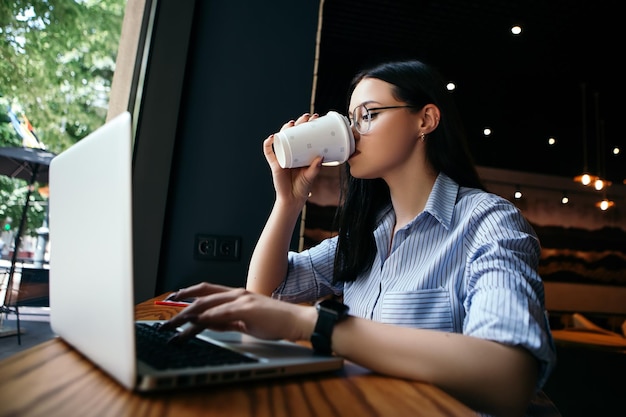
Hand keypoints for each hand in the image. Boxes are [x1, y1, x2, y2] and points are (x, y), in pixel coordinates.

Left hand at [159, 282, 315, 342]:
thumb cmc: (274, 321)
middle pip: (202, 296)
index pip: (206, 290)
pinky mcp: (246, 308)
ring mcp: (241, 299)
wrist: (294, 320)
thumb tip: (206, 323)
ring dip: (187, 315)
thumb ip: (226, 320)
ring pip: (207, 304)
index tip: (173, 299)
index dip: (188, 293)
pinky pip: (221, 312)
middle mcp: (236, 293)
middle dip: (181, 306)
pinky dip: (206, 316)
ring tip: (173, 325)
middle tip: (166, 317)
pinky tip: (195, 321)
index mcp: (236, 295)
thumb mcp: (245, 321)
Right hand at [264, 113, 323, 205]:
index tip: (316, 118)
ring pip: (281, 138)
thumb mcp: (311, 176)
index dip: (308, 125)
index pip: (304, 135)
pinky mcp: (275, 163)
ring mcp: (282, 156)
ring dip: (285, 129)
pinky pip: (269, 152)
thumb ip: (315, 168)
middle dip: (299, 123)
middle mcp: (291, 151)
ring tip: (291, 123)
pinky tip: (272, 137)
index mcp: (301, 152)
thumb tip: (321, 156)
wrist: (292, 199)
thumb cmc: (303, 187)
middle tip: (306, 116)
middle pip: (293, 133)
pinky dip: (268, 144)